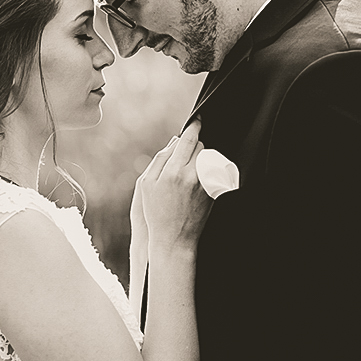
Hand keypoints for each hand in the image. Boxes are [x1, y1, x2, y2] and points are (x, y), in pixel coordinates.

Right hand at [136, 120, 213, 252]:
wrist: (174, 240)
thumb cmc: (156, 212)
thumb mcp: (147, 184)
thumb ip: (160, 159)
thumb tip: (175, 142)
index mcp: (174, 172)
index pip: (189, 140)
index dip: (194, 127)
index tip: (197, 120)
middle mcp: (192, 176)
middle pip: (201, 146)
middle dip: (194, 146)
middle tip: (183, 157)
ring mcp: (205, 185)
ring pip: (209, 158)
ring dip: (201, 158)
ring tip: (189, 171)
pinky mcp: (213, 193)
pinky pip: (213, 172)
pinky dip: (207, 171)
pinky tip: (196, 182)